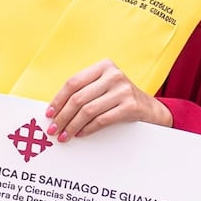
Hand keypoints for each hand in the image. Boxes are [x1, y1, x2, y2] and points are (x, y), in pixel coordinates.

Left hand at [45, 59, 172, 141]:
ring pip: (88, 110)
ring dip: (72, 126)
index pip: (73, 82)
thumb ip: (84, 90)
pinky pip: (101, 120)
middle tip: (53, 129)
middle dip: (62, 116)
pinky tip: (80, 134)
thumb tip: (55, 109)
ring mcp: (123, 90)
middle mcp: (114, 75)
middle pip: (79, 98)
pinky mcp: (130, 106)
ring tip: (64, 135)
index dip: (58, 99)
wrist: (150, 109)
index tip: (49, 113)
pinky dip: (87, 129)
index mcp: (104, 66)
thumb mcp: (104, 86)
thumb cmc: (120, 97)